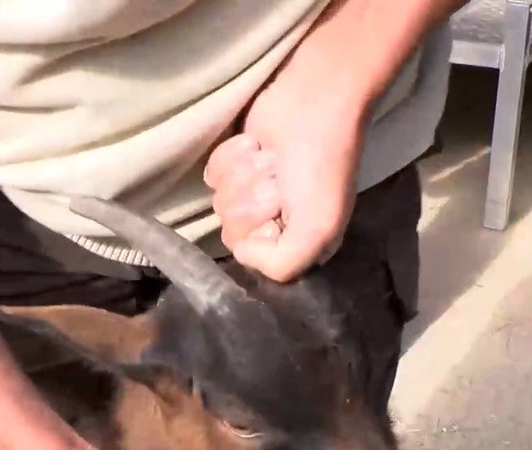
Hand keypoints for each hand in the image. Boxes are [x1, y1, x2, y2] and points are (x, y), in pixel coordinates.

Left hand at [204, 19, 371, 282]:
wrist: (313, 101)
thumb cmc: (320, 165)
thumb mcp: (318, 232)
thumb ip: (281, 266)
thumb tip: (241, 251)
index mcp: (298, 245)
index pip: (254, 258)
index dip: (260, 232)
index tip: (281, 209)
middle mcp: (274, 224)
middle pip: (231, 231)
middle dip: (250, 201)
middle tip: (279, 181)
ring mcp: (252, 194)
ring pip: (219, 202)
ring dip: (244, 176)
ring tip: (273, 160)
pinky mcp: (234, 165)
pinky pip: (211, 176)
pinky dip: (231, 158)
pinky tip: (257, 145)